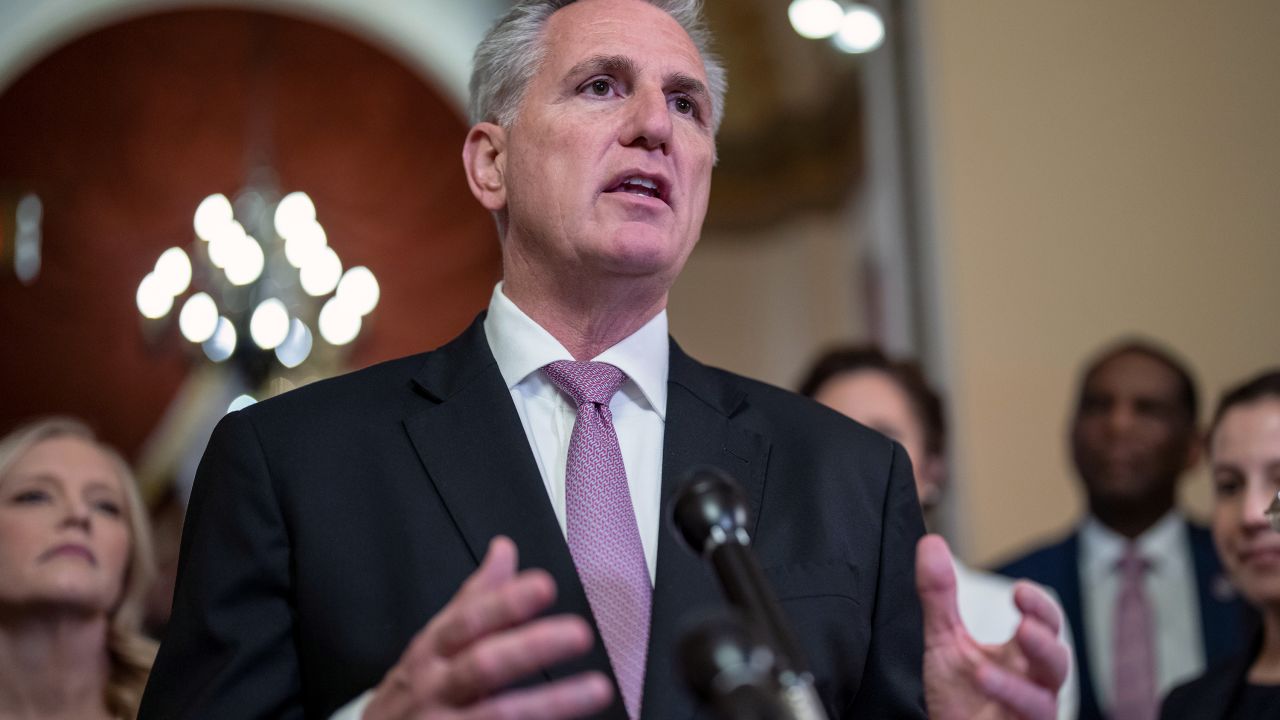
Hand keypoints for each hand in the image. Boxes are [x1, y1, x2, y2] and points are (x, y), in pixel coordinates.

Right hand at [363, 536, 612, 719]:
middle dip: (532, 648)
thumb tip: (505, 549)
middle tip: (579, 633)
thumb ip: (474, 598)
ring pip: (499, 714)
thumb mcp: (433, 640)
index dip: (506, 603)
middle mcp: (437, 687)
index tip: (544, 585)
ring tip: (597, 688)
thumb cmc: (413, 689)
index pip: (468, 620)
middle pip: (484, 665)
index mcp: (433, 651)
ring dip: (552, 703)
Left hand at [916, 534, 1068, 719]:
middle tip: (1025, 622)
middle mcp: (1032, 684)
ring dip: (1025, 679)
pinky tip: (985, 679)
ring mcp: (1028, 713)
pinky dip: (1010, 699)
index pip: (1045, 626)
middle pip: (1057, 661)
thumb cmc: (959, 696)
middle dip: (1045, 639)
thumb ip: (939, 596)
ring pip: (1046, 698)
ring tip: (1004, 651)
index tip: (1020, 590)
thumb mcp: (944, 640)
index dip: (1039, 608)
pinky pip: (1028, 719)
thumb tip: (931, 543)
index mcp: (1021, 657)